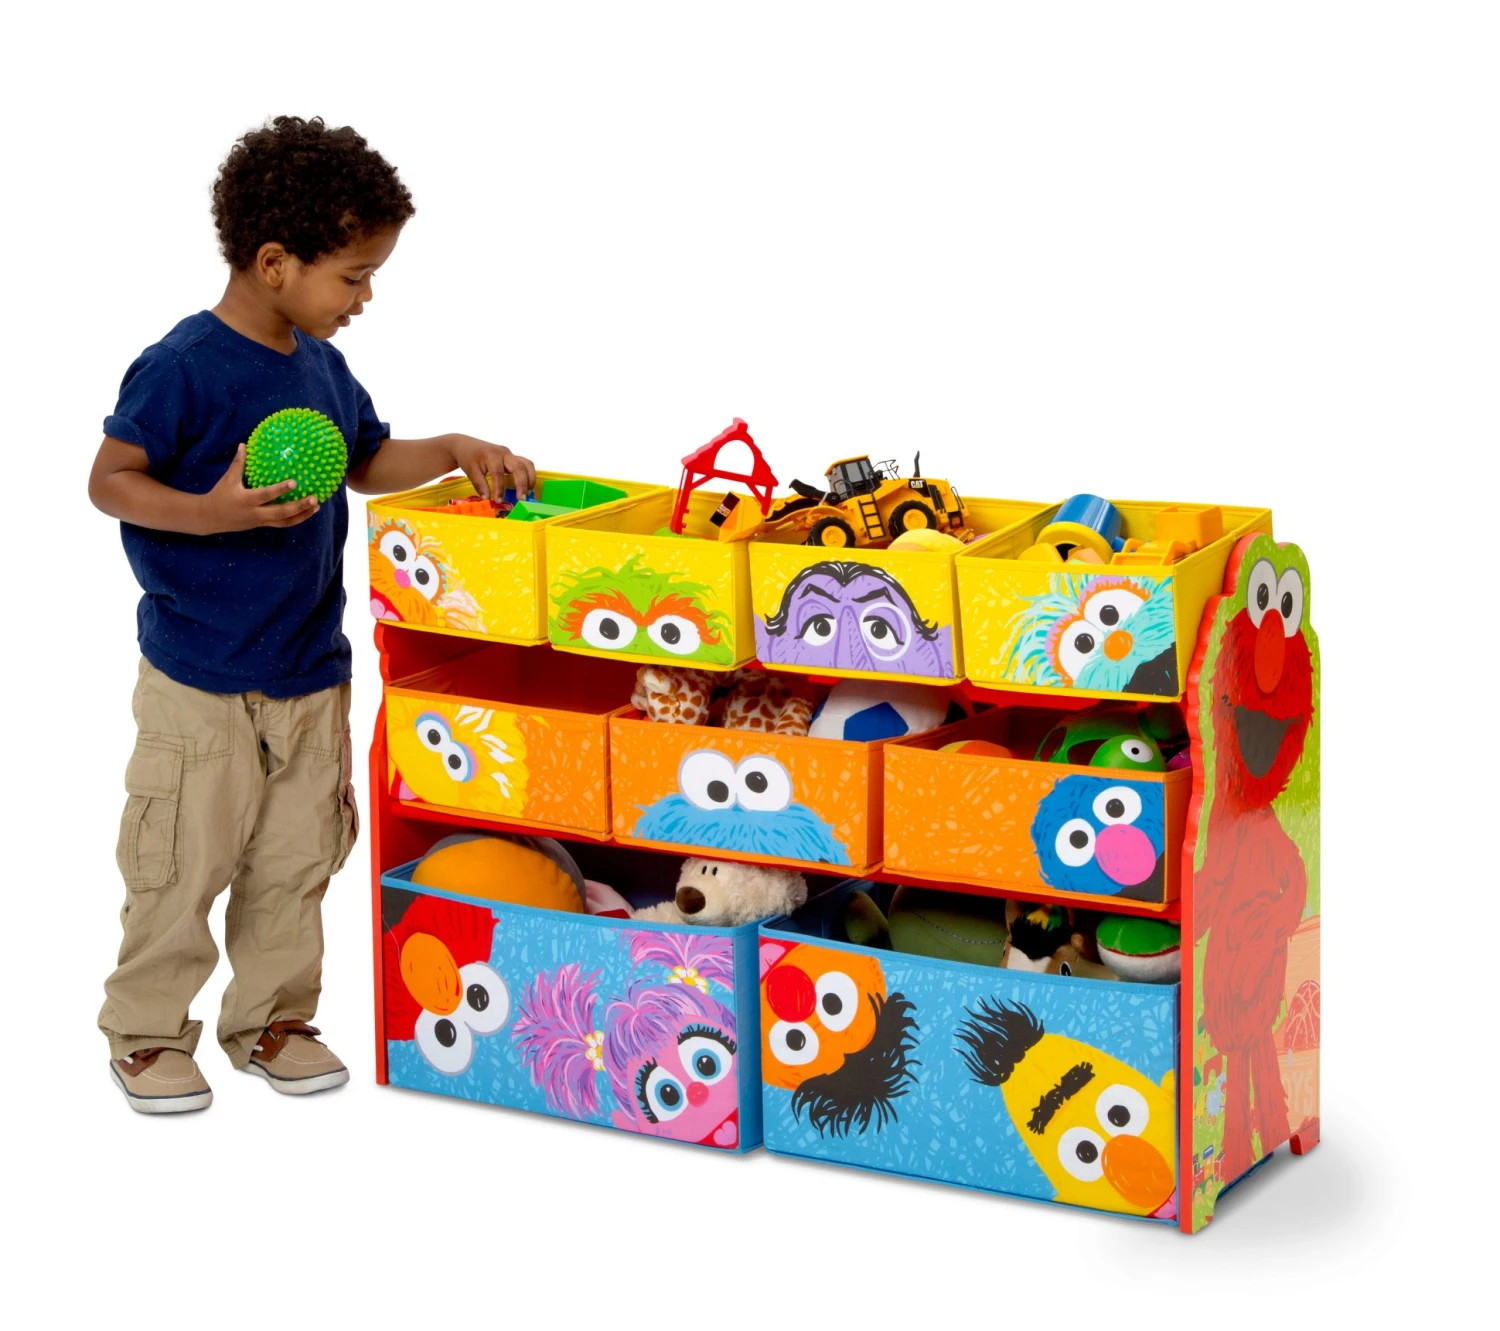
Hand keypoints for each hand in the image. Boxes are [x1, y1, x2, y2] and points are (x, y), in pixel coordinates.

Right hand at [196, 444, 319, 533]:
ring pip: (284, 522)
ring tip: (316, 506)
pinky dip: (296, 519)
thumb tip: (244, 444)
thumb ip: (238, 463)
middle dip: (299, 507)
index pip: (266, 495)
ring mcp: (260, 521)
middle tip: (314, 498)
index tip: (294, 482)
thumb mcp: (227, 479)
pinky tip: (307, 512)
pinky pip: (282, 524)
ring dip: (302, 515)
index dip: (280, 490)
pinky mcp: (263, 525)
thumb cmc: (220, 495)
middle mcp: (255, 513)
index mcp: (246, 500)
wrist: (210, 518)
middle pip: (281, 513)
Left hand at [448, 436, 536, 500]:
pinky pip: (526, 465)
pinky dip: (529, 476)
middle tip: (521, 499)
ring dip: (530, 479)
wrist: (467, 445)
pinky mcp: (513, 458)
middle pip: (519, 467)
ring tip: (527, 493)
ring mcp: (510, 455)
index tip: (499, 501)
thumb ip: (479, 484)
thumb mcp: (470, 470)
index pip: (498, 473)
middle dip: (522, 484)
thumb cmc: (468, 456)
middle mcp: (504, 453)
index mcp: (492, 454)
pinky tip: (526, 487)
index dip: (500, 488)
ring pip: (527, 464)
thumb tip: (487, 498)